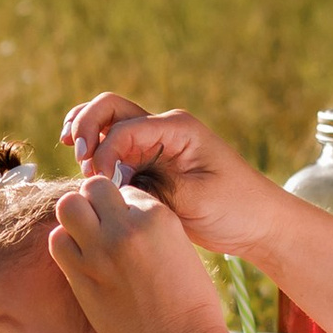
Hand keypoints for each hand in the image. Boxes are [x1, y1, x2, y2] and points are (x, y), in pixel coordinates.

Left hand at [49, 173, 258, 332]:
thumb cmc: (190, 303)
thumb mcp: (179, 248)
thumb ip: (149, 227)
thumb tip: (120, 215)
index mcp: (158, 216)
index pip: (125, 189)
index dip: (124, 206)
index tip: (129, 227)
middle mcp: (126, 227)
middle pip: (92, 187)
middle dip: (94, 201)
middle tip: (102, 225)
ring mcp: (100, 252)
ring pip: (67, 207)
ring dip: (75, 219)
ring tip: (89, 239)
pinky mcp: (82, 278)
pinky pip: (57, 242)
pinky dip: (66, 246)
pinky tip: (83, 260)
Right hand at [59, 93, 288, 262]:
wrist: (259, 223)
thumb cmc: (236, 207)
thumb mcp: (196, 198)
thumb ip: (154, 187)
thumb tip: (113, 184)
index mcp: (177, 127)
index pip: (123, 129)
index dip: (104, 154)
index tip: (102, 184)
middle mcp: (163, 129)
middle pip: (108, 109)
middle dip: (85, 128)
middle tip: (77, 159)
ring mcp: (155, 146)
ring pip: (107, 126)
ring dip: (86, 136)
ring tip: (73, 156)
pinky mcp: (150, 167)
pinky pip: (114, 152)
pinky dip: (95, 155)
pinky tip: (85, 170)